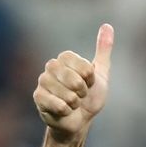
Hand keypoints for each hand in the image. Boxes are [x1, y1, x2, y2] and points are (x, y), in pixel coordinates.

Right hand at [33, 24, 113, 143]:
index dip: (90, 79)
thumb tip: (107, 26)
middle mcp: (51, 66)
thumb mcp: (101, 74)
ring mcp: (43, 81)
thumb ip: (103, 50)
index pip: (84, 67)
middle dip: (83, 92)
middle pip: (74, 79)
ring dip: (75, 103)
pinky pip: (57, 104)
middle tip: (80, 95)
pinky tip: (64, 110)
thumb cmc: (89, 98)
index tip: (89, 83)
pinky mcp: (38, 97)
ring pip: (67, 94)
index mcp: (65, 58)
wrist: (79, 121)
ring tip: (72, 103)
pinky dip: (66, 111)